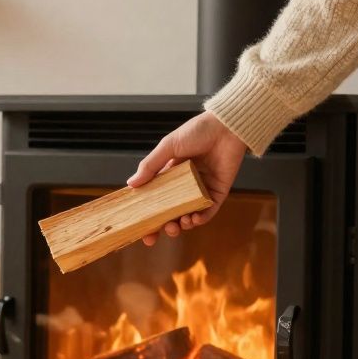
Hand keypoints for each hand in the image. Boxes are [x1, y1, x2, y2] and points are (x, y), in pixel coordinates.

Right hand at [128, 111, 247, 243]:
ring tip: (178, 224)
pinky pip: (209, 211)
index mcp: (171, 174)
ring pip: (190, 214)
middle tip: (161, 231)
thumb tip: (131, 184)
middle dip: (166, 225)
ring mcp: (202, 189)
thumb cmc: (197, 131)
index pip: (157, 199)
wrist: (226, 127)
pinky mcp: (218, 192)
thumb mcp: (168, 146)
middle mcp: (186, 185)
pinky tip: (193, 219)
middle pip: (173, 211)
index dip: (149, 215)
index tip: (141, 229)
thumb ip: (150, 165)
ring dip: (183, 224)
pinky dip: (201, 218)